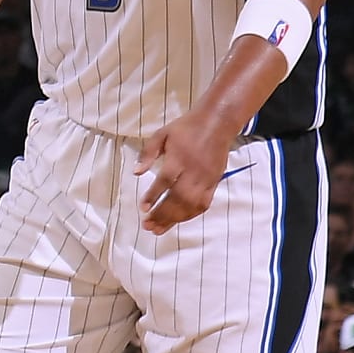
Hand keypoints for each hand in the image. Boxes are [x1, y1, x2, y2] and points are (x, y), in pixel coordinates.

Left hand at [135, 116, 230, 235]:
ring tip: (158, 229)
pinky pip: (204, 204)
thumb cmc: (186, 128)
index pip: (165, 180)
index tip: (143, 208)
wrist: (217, 123)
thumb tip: (135, 172)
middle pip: (178, 197)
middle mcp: (194, 171)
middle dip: (162, 214)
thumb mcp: (161, 134)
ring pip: (191, 204)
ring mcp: (206, 179)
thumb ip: (147, 153)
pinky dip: (190, 215)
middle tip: (147, 225)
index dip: (154, 195)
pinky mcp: (214, 183)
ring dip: (174, 219)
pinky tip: (178, 221)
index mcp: (179, 158)